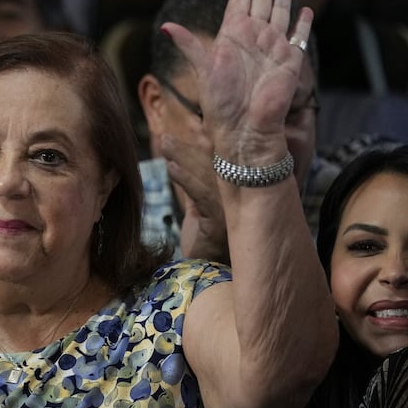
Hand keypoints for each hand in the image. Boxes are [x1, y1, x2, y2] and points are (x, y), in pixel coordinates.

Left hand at [161, 133, 229, 262]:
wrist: (208, 276)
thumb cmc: (205, 241)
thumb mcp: (200, 207)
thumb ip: (197, 184)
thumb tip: (182, 159)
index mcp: (239, 192)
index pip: (222, 161)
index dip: (203, 145)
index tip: (184, 131)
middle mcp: (242, 198)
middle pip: (215, 164)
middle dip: (188, 148)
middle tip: (166, 138)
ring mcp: (233, 210)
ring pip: (207, 174)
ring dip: (183, 158)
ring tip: (164, 145)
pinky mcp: (221, 223)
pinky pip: (201, 195)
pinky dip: (185, 179)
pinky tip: (170, 168)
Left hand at [163, 0, 313, 160]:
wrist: (244, 128)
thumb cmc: (220, 103)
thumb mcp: (203, 69)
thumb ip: (190, 45)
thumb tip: (167, 26)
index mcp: (232, 34)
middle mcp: (253, 37)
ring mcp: (273, 46)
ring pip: (281, 10)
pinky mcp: (290, 60)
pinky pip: (298, 35)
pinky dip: (303, 22)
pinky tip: (307, 9)